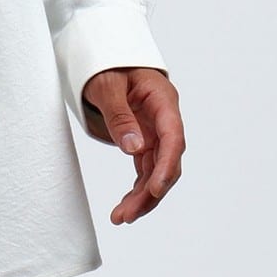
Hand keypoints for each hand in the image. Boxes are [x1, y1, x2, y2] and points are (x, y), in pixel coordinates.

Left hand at [81, 66, 184, 225]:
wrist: (103, 59)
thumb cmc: (107, 65)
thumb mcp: (107, 84)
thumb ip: (119, 114)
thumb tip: (133, 148)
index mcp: (162, 100)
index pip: (172, 138)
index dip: (166, 167)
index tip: (154, 190)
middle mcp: (164, 119)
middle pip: (166, 161)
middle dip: (150, 191)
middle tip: (128, 214)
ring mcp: (156, 132)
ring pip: (156, 170)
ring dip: (142, 196)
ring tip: (121, 217)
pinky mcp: (145, 140)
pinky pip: (145, 169)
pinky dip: (137, 188)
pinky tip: (126, 206)